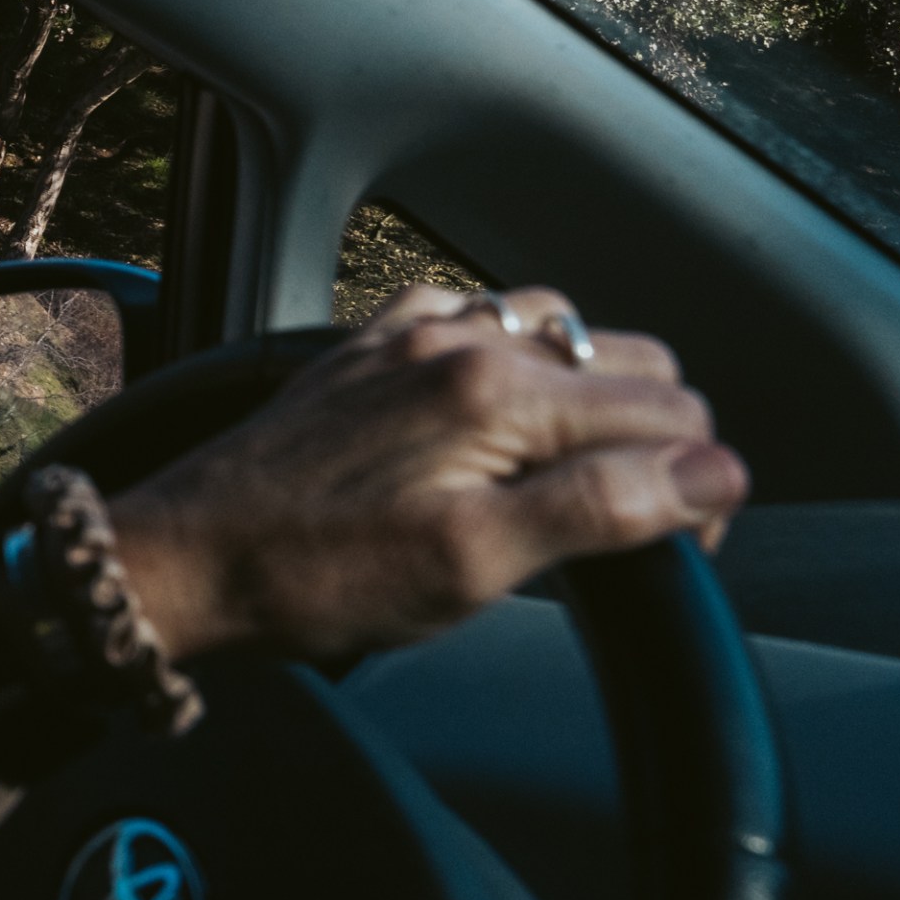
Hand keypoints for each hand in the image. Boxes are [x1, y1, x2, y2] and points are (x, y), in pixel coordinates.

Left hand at [110, 285, 749, 666]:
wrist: (184, 558)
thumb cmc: (316, 577)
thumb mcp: (472, 566)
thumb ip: (599, 509)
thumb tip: (714, 470)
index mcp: (501, 391)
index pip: (672, 414)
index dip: (701, 487)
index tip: (683, 547)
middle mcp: (464, 337)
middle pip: (630, 363)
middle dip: (660, 436)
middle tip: (635, 521)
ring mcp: (414, 331)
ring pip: (564, 334)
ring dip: (594, 395)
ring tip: (574, 475)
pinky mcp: (373, 345)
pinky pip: (481, 323)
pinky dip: (517, 364)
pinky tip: (500, 423)